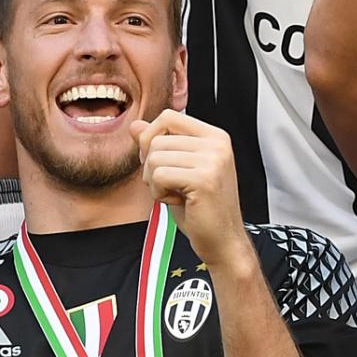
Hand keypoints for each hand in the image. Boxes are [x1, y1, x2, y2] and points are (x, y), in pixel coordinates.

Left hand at [134, 109, 246, 260]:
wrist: (221, 239)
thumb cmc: (200, 208)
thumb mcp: (177, 170)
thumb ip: (159, 145)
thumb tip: (135, 126)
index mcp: (215, 137)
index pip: (169, 116)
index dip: (152, 137)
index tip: (159, 162)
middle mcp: (217, 144)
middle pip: (157, 138)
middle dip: (151, 165)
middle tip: (170, 185)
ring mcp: (213, 160)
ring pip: (154, 157)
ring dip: (154, 181)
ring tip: (174, 193)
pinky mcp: (204, 179)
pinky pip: (158, 175)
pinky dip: (158, 192)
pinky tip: (177, 201)